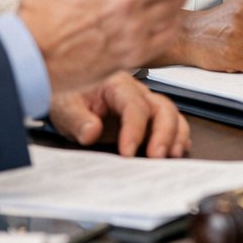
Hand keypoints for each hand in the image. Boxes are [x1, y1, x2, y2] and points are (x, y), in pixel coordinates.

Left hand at [47, 72, 190, 157]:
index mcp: (117, 85)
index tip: (127, 152)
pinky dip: (177, 136)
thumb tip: (91, 132)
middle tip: (157, 156)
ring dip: (176, 135)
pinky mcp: (148, 116)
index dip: (134, 130)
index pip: (134, 106)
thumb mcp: (65, 107)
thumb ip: (77, 120)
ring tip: (174, 155)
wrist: (69, 92)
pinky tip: (177, 150)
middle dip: (164, 133)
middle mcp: (137, 92)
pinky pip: (171, 122)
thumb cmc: (69, 96)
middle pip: (162, 108)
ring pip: (171, 114)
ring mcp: (145, 103)